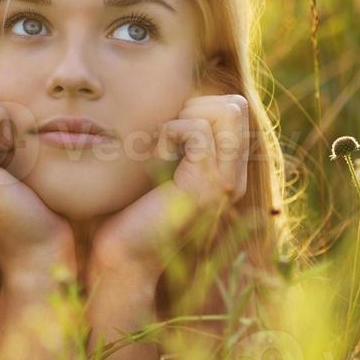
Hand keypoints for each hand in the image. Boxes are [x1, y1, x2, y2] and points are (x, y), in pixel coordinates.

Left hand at [90, 94, 249, 285]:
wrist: (122, 256)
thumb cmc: (129, 211)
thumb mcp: (159, 167)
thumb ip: (178, 141)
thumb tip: (179, 102)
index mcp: (227, 171)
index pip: (234, 110)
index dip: (197, 106)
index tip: (167, 132)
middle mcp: (234, 177)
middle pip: (236, 106)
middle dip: (195, 106)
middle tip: (165, 135)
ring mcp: (225, 182)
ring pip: (227, 113)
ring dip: (183, 118)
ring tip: (161, 146)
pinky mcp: (206, 186)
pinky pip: (198, 132)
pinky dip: (170, 133)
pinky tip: (155, 157)